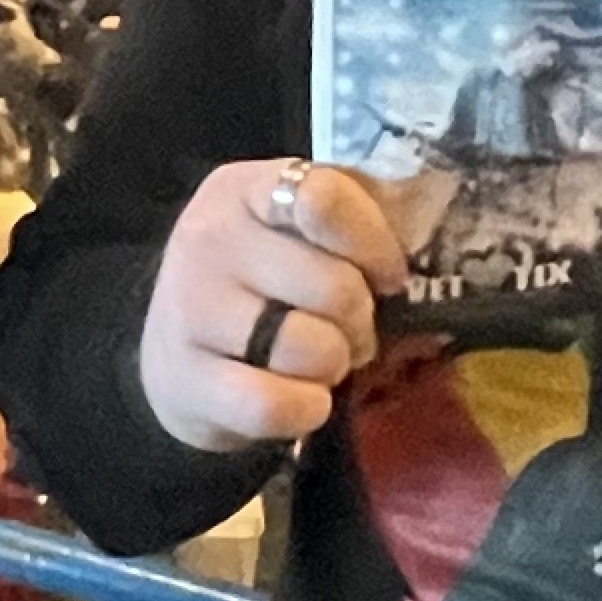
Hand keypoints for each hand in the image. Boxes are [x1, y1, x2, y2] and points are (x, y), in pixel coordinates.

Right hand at [140, 157, 408, 453]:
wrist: (174, 354)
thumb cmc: (262, 285)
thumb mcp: (299, 231)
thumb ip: (358, 219)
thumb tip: (427, 233)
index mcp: (245, 190)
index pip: (324, 200)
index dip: (375, 244)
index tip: (388, 277)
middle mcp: (207, 239)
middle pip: (334, 286)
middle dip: (360, 321)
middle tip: (348, 332)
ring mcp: (189, 309)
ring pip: (310, 349)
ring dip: (332, 367)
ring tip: (317, 362)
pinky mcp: (185, 379)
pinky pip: (274, 405)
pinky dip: (305, 410)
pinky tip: (300, 399)